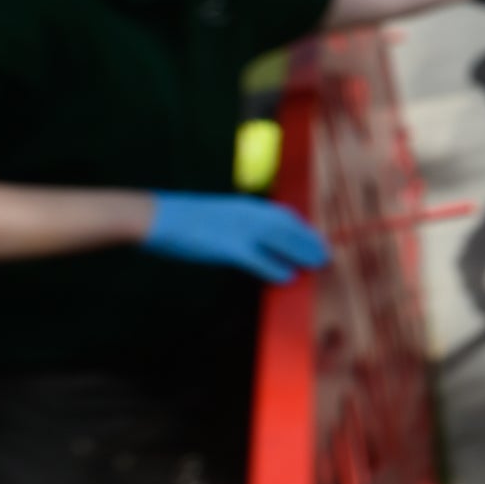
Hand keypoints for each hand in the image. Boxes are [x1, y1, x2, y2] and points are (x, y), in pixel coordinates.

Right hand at [142, 193, 329, 282]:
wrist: (158, 217)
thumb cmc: (184, 218)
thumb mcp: (218, 215)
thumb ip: (237, 223)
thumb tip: (252, 238)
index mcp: (245, 205)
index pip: (283, 215)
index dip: (301, 228)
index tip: (314, 237)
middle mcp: (248, 214)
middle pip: (289, 228)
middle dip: (309, 241)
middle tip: (326, 254)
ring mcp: (240, 230)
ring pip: (281, 242)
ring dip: (301, 253)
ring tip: (317, 264)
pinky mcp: (229, 247)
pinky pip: (259, 260)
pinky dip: (275, 268)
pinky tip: (287, 278)